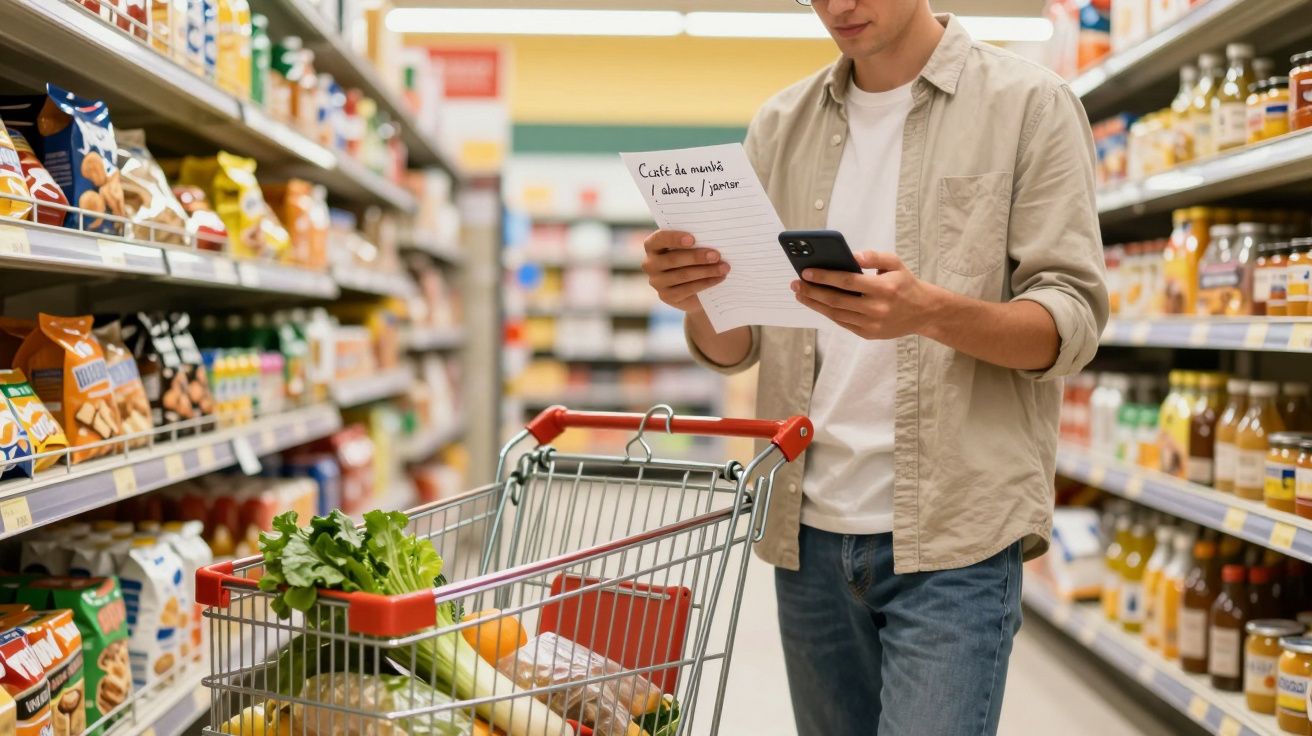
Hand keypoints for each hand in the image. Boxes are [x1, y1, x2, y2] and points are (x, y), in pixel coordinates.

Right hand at [642, 230, 729, 313]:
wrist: (695, 288)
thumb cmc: (694, 258)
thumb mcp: (692, 247)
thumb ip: (695, 242)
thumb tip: (714, 237)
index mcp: (653, 245)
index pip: (659, 239)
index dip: (674, 238)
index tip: (693, 239)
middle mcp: (650, 264)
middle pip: (673, 259)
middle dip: (697, 257)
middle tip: (717, 255)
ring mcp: (657, 282)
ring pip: (683, 275)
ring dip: (706, 271)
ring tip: (724, 267)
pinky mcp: (666, 296)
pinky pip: (688, 289)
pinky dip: (706, 282)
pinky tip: (720, 278)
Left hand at [792, 250, 938, 338]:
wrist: (923, 312)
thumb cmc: (905, 284)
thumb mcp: (895, 263)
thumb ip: (874, 256)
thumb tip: (851, 255)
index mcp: (884, 289)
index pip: (847, 282)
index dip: (825, 277)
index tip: (806, 271)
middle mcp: (877, 309)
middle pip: (836, 300)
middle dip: (812, 291)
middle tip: (796, 283)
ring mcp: (872, 324)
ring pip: (836, 314)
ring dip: (815, 304)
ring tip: (801, 293)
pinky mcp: (868, 334)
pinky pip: (842, 323)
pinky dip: (827, 312)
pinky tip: (816, 303)